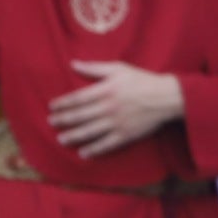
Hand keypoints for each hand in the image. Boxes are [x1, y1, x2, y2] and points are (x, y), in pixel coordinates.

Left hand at [49, 61, 184, 156]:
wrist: (166, 97)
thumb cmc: (141, 80)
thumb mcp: (117, 68)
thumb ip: (94, 68)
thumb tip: (73, 64)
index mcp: (105, 91)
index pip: (78, 98)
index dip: (63, 103)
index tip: (52, 107)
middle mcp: (108, 108)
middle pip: (81, 116)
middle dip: (64, 120)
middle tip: (51, 123)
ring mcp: (117, 123)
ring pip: (91, 131)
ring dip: (74, 136)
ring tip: (61, 139)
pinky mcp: (127, 135)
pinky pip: (107, 144)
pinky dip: (95, 149)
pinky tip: (84, 153)